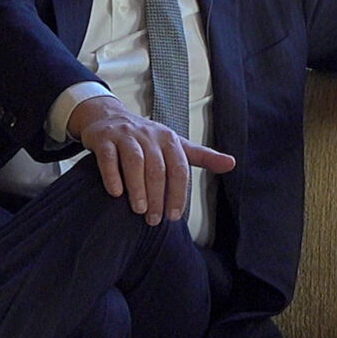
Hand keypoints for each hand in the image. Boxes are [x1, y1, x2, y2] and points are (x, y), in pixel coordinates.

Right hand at [69, 96, 235, 225]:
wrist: (108, 117)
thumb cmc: (146, 138)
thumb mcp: (175, 145)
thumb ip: (202, 156)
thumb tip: (232, 163)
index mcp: (169, 139)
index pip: (179, 168)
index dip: (178, 193)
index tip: (174, 217)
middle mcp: (149, 135)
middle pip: (157, 168)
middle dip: (157, 196)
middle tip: (154, 220)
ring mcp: (125, 136)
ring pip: (134, 162)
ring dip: (138, 188)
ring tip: (139, 210)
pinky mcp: (104, 139)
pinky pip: (108, 157)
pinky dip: (112, 175)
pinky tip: (116, 193)